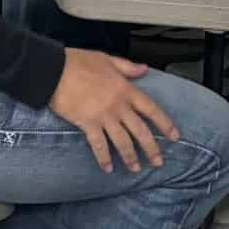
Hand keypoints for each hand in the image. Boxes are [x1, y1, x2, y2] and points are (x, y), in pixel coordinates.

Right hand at [47, 49, 178, 173]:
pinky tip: (108, 168)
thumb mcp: (105, 58)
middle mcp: (118, 106)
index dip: (165, 124)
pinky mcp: (88, 124)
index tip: (174, 136)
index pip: (151, 109)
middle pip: (140, 131)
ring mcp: (104, 116)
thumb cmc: (77, 61)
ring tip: (135, 169)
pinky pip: (99, 145)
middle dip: (151, 148)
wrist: (54, 69)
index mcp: (125, 89)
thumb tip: (144, 69)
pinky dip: (104, 158)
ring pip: (123, 141)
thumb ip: (127, 67)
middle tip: (158, 162)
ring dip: (130, 157)